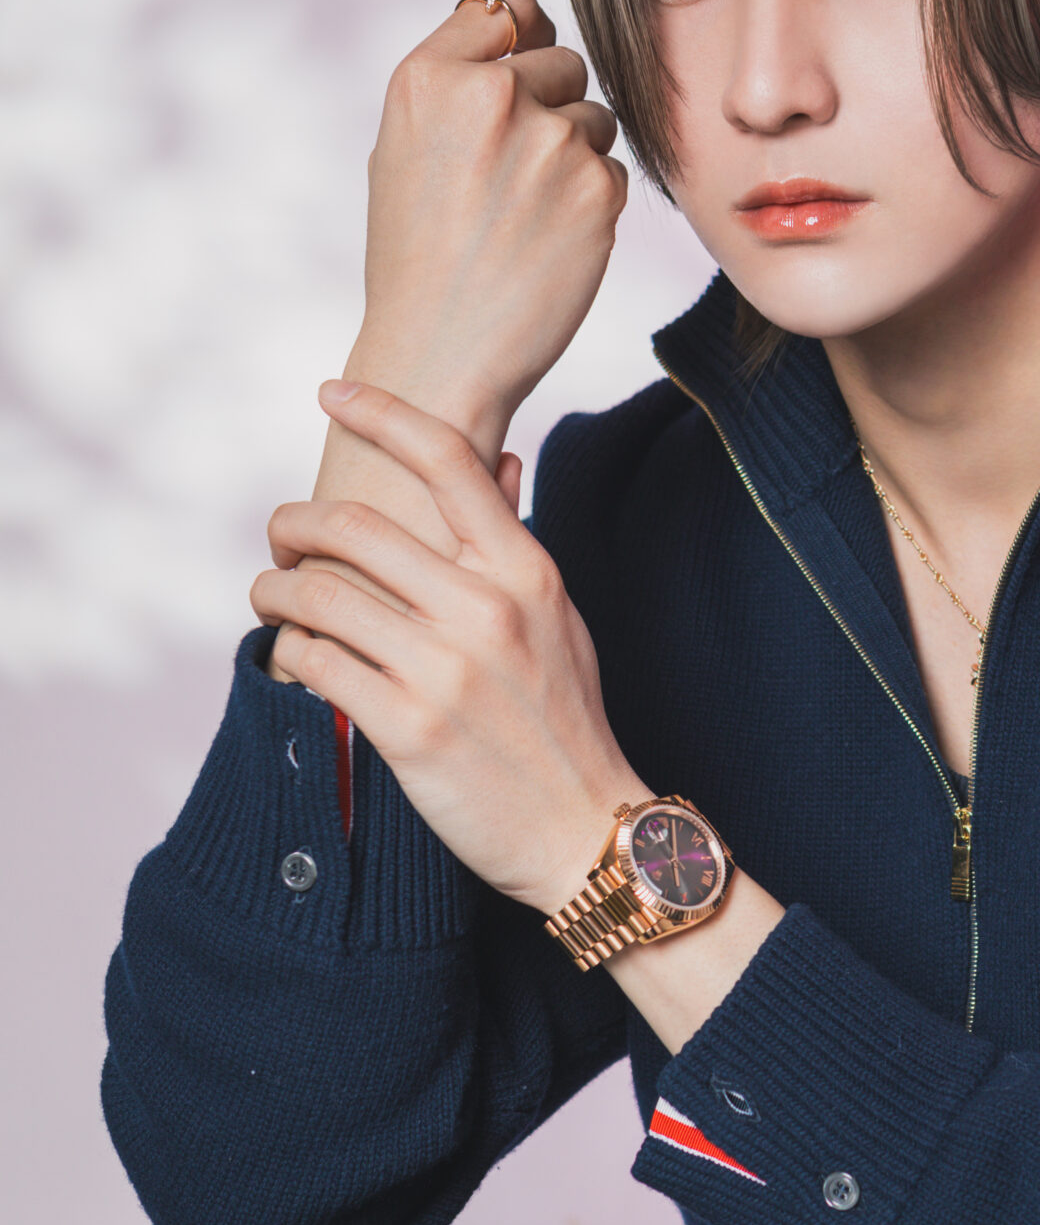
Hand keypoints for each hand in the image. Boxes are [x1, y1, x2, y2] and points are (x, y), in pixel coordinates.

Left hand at [254, 382, 641, 909]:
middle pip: (355, 524)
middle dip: (294, 523)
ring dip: (274, 589)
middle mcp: (484, 608)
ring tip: (271, 597)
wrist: (584, 830)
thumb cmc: (567, 723)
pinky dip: (288, 651)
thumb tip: (503, 459)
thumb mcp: (560, 621)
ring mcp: (444, 668)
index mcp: (526, 571)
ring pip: (318, 593)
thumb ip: (516, 546)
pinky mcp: (405, 727)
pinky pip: (314, 661)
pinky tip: (294, 656)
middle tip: (280, 537)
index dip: (381, 412)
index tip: (333, 393)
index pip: (449, 460)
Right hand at [269, 0, 626, 685]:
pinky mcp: (596, 188)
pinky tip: (548, 242)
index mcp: (428, 76)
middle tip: (508, 176)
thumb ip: (460, 77)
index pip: (505, 4)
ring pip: (596, 117)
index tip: (508, 87)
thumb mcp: (405, 144)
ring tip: (522, 215)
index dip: (517, 42)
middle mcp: (489, 96)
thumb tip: (525, 17)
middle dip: (548, 105)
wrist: (438, 353)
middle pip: (561, 58)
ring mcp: (547, 141)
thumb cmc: (417, 254)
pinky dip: (593, 203)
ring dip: (574, 157)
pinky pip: (614, 170)